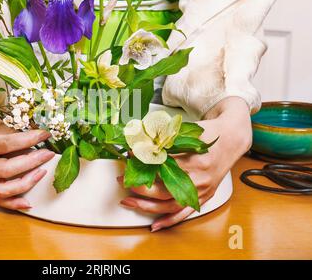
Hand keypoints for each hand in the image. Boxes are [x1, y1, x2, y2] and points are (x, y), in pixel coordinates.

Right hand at [0, 105, 54, 209]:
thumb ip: (14, 133)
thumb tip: (40, 138)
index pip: (6, 144)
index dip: (28, 140)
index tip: (45, 135)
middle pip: (6, 169)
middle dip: (32, 162)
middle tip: (48, 153)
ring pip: (3, 190)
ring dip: (26, 183)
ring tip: (42, 172)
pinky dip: (14, 203)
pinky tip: (29, 203)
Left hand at [118, 97, 252, 230]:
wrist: (231, 140)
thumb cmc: (208, 133)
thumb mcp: (186, 130)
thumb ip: (162, 138)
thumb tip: (138, 146)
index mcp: (194, 159)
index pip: (161, 165)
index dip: (142, 163)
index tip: (129, 158)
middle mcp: (199, 177)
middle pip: (163, 188)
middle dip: (139, 186)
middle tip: (123, 180)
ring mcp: (201, 189)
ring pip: (170, 204)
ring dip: (147, 206)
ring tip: (129, 201)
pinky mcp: (204, 196)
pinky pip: (184, 213)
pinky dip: (169, 221)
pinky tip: (155, 225)